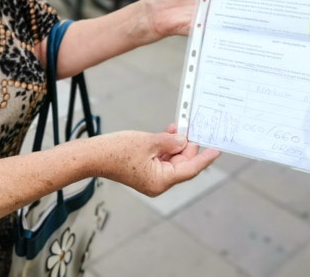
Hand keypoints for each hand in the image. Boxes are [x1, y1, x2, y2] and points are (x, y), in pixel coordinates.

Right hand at [97, 128, 219, 196]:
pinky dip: (165, 147)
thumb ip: (170, 141)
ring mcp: (150, 178)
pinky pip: (161, 159)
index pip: (190, 169)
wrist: (92, 155)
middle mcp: (157, 183)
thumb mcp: (149, 142)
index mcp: (161, 181)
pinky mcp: (143, 171)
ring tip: (178, 127)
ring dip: (176, 144)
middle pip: (181, 164)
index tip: (216, 149)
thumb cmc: (117, 150)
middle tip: (193, 128)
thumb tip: (184, 141)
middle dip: (187, 146)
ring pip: (171, 160)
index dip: (204, 158)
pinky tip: (168, 133)